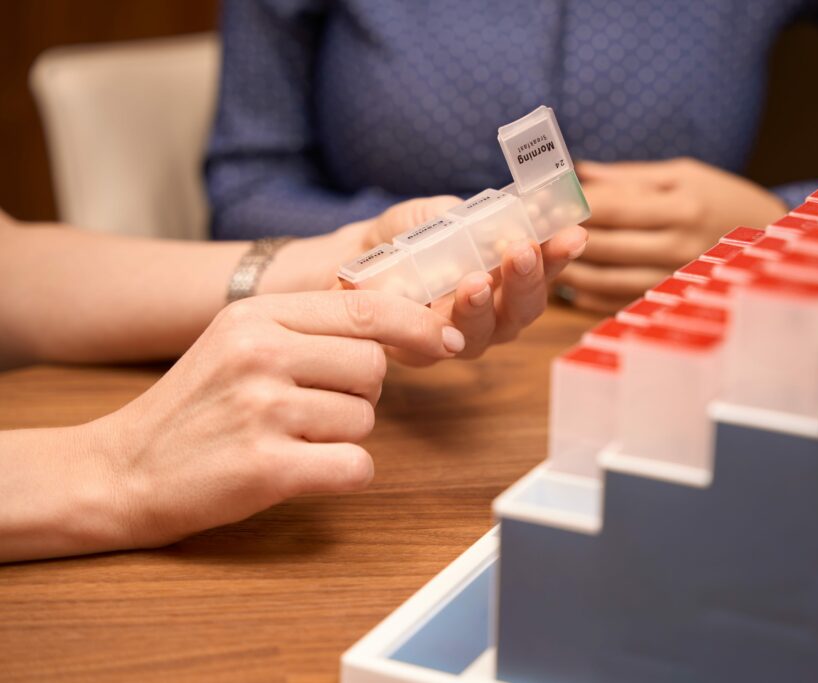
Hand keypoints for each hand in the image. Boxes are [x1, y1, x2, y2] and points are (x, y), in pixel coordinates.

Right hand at [66, 290, 463, 554]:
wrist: (121, 469)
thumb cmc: (195, 407)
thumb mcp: (238, 342)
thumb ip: (308, 328)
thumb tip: (400, 329)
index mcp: (256, 315)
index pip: (365, 309)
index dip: (417, 326)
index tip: (445, 342)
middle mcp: (260, 353)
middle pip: (373, 366)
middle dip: (359, 394)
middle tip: (312, 410)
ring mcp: (262, 409)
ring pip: (364, 419)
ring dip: (342, 437)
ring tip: (288, 439)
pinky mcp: (266, 466)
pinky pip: (354, 466)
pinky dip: (342, 475)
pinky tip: (301, 471)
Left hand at [346, 196, 589, 364]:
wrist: (352, 258)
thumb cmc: (405, 237)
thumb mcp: (434, 214)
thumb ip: (464, 215)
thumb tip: (498, 215)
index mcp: (506, 276)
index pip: (544, 268)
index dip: (561, 254)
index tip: (573, 234)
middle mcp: (493, 312)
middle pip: (525, 308)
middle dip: (530, 279)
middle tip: (523, 250)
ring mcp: (459, 336)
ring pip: (487, 332)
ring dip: (485, 306)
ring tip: (477, 281)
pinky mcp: (421, 352)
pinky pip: (435, 346)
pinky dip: (438, 326)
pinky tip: (434, 306)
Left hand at [557, 158, 786, 312]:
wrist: (771, 240)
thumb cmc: (721, 197)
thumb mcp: (682, 174)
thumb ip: (627, 177)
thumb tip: (577, 171)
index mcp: (679, 205)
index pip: (611, 206)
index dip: (569, 203)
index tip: (534, 199)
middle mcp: (676, 244)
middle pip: (604, 243)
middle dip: (559, 236)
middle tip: (523, 230)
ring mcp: (673, 277)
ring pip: (606, 278)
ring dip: (567, 270)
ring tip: (536, 259)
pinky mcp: (669, 298)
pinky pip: (619, 301)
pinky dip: (589, 296)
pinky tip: (568, 286)